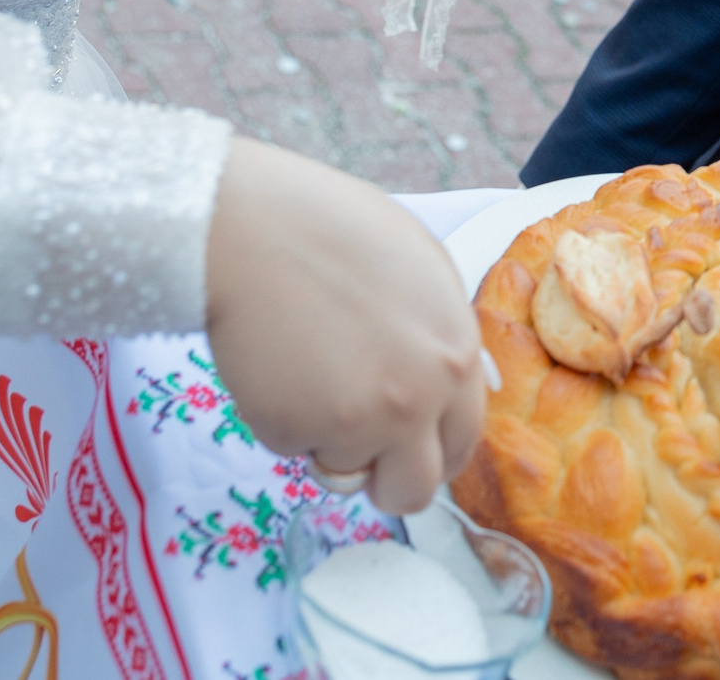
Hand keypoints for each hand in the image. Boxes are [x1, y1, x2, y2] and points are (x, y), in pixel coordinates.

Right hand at [205, 140, 488, 513]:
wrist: (255, 228)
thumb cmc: (335, 233)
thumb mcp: (425, 275)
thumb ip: (440, 342)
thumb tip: (444, 393)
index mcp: (456, 357)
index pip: (463, 443)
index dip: (433, 453)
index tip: (410, 451)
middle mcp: (418, 399)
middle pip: (413, 491)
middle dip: (387, 481)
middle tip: (358, 451)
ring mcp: (357, 423)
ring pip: (346, 474)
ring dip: (327, 442)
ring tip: (309, 370)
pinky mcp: (295, 431)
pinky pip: (292, 447)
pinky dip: (281, 418)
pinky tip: (276, 361)